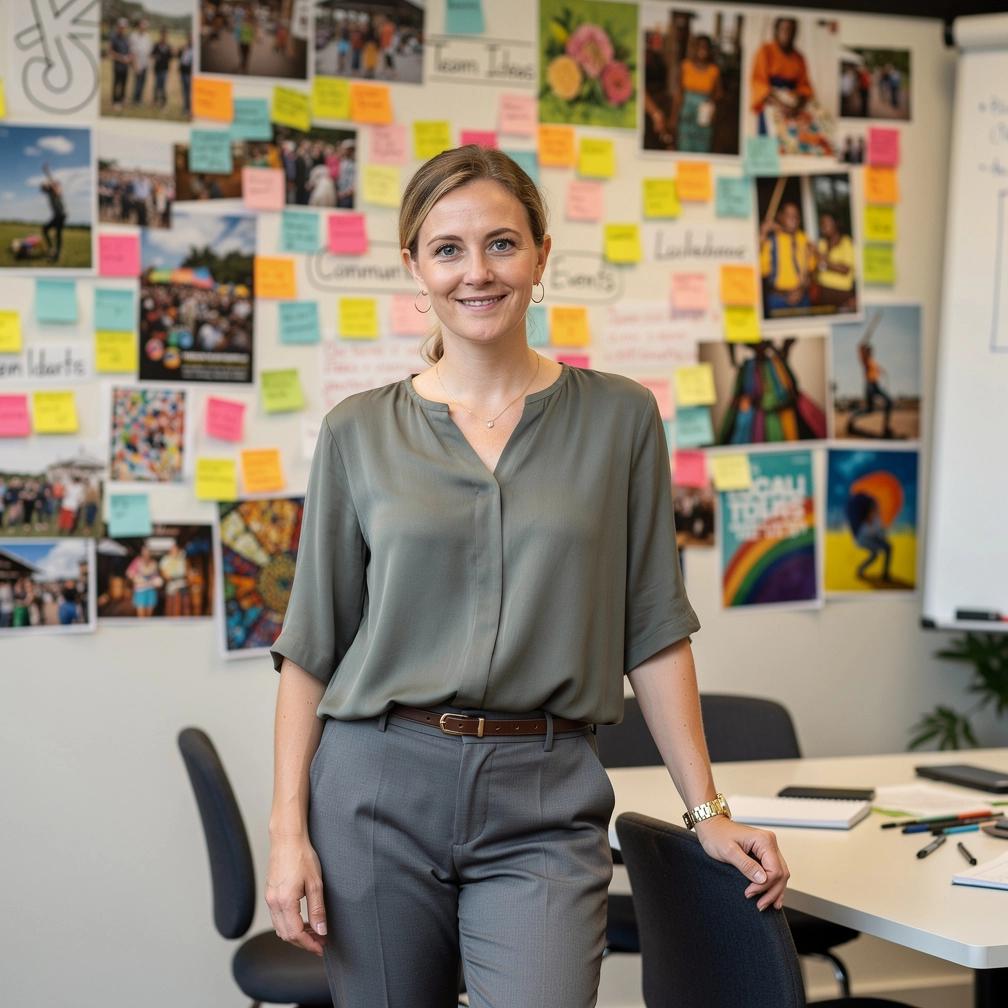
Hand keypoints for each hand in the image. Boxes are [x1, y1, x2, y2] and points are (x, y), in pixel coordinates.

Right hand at [264, 835, 327, 955]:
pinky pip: (277, 917)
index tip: (321, 947)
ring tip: (314, 931)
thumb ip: (317, 910)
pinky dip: (289, 924)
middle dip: (303, 942)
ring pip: (280, 927)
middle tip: (320, 942)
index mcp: (284, 901)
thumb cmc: (302, 856)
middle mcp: (273, 902)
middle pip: (286, 934)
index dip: (309, 944)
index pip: (295, 934)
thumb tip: (321, 931)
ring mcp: (269, 898)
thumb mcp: (315, 883)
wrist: (287, 838)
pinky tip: (302, 920)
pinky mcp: (270, 893)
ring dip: (296, 934)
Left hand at [693, 816, 788, 910]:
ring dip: (774, 891)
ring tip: (766, 905)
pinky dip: (773, 884)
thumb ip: (746, 865)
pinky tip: (772, 896)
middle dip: (772, 892)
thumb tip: (763, 879)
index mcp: (764, 840)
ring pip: (781, 874)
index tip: (749, 893)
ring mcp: (768, 847)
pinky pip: (774, 870)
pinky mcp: (764, 852)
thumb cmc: (716, 835)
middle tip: (760, 905)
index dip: (764, 886)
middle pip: (781, 873)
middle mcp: (770, 842)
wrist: (711, 825)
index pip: (774, 870)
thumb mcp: (728, 851)